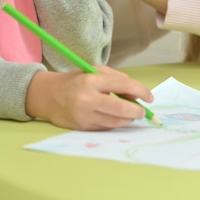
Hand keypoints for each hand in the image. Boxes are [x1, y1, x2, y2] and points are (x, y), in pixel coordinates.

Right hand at [25, 66, 153, 129]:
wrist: (49, 96)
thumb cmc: (76, 81)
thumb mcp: (94, 71)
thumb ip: (116, 79)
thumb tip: (136, 94)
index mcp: (91, 80)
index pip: (122, 85)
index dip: (140, 91)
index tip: (149, 97)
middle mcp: (87, 98)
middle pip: (121, 108)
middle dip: (137, 111)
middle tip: (143, 111)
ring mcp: (85, 115)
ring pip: (116, 121)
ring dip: (128, 118)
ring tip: (131, 114)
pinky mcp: (83, 127)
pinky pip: (106, 127)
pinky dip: (115, 123)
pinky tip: (115, 117)